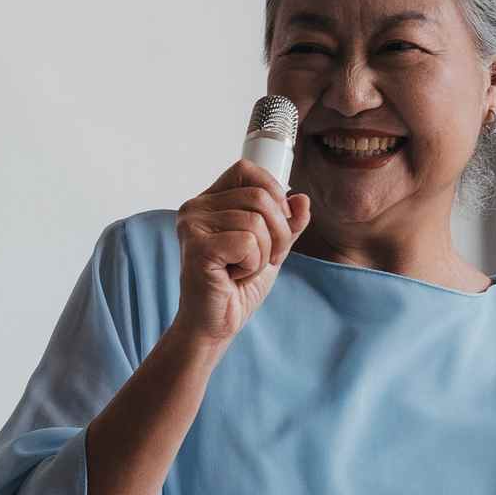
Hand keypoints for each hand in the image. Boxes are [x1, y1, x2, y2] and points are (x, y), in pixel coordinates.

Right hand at [167, 159, 308, 351]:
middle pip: (260, 197)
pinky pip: (248, 242)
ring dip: (264, 253)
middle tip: (263, 259)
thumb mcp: (272, 248)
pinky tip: (234, 276)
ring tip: (244, 269)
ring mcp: (193, 225)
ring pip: (257, 221)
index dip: (273, 194)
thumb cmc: (236, 286)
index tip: (275, 226)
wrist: (216, 324)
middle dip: (278, 233)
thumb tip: (302, 200)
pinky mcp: (197, 247)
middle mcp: (196, 208)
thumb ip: (288, 223)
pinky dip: (252, 264)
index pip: (247, 171)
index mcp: (209, 200)